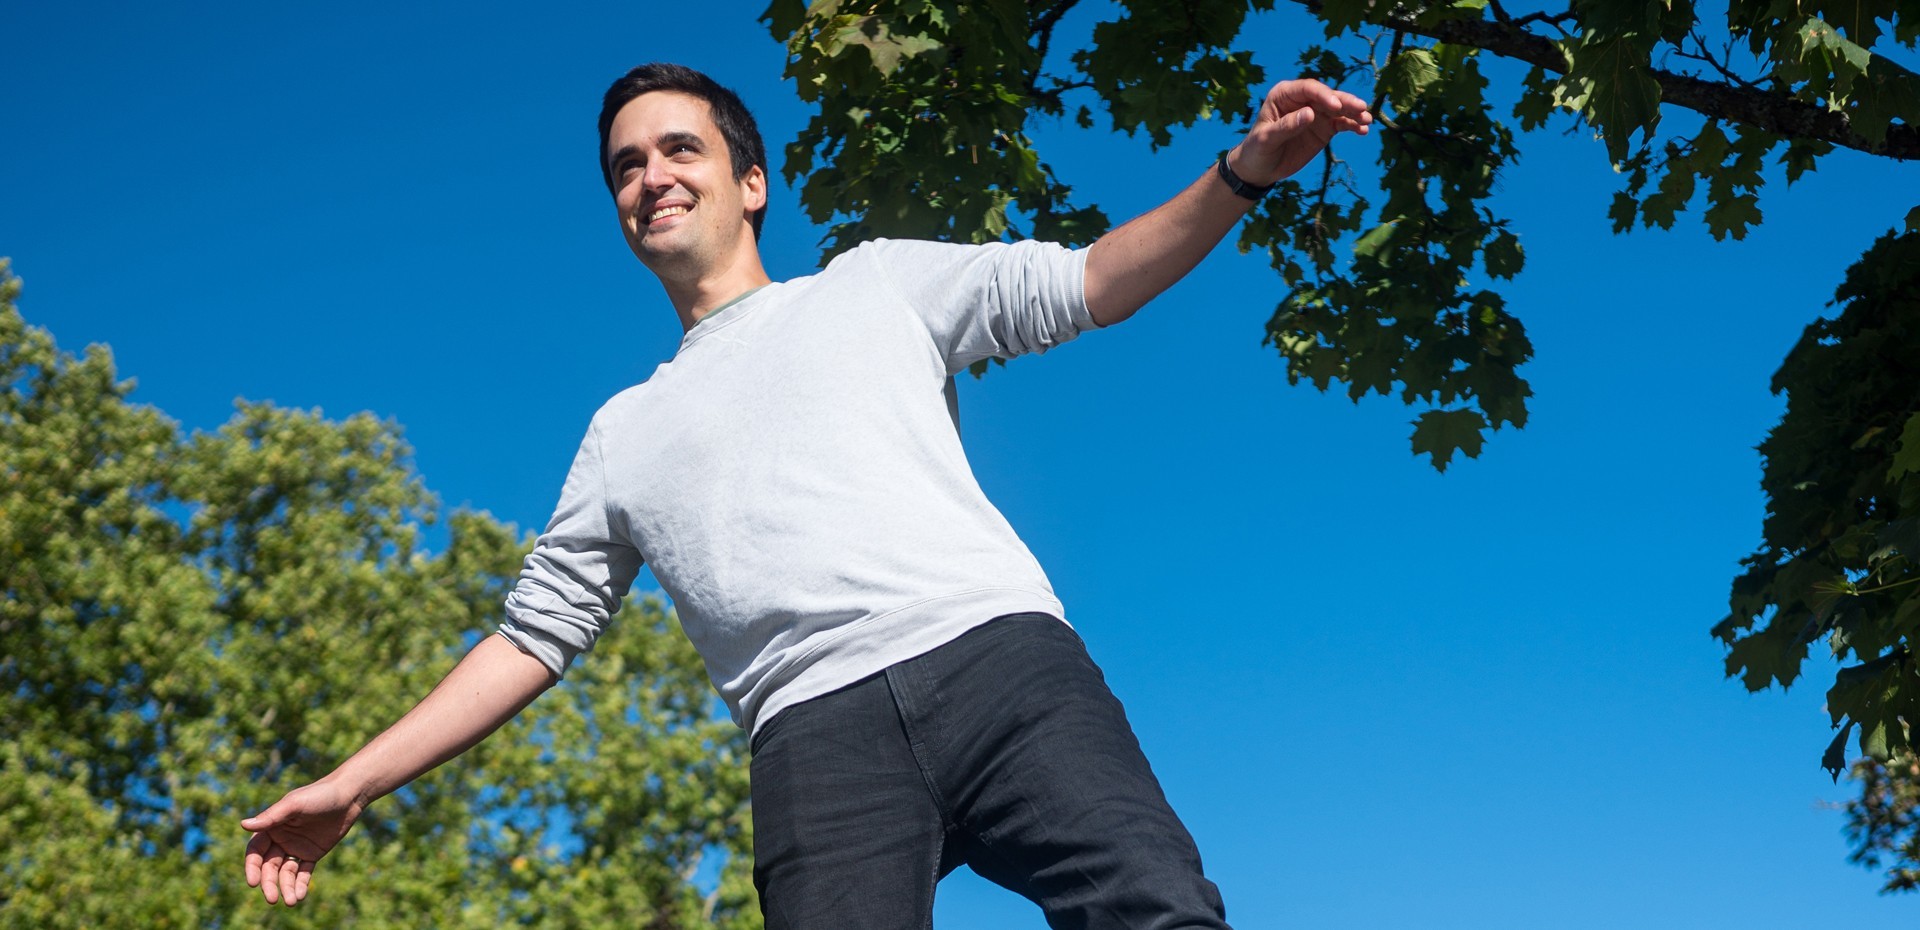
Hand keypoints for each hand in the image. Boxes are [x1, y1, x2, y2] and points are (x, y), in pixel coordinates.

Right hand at [241, 779, 364, 905]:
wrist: (348, 795)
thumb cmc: (319, 795)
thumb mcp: (295, 805)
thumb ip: (271, 817)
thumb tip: (243, 825)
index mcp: (271, 827)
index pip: (256, 852)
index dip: (253, 867)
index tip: (253, 882)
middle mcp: (280, 839)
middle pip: (269, 867)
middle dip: (269, 883)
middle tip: (272, 899)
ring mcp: (296, 848)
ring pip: (286, 873)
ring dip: (286, 887)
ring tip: (290, 902)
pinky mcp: (312, 854)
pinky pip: (303, 872)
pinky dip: (300, 884)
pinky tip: (299, 896)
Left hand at [1230, 79, 1372, 185]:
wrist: (1260, 168)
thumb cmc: (1258, 150)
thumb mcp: (1267, 139)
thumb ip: (1287, 126)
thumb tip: (1310, 114)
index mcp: (1284, 95)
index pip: (1308, 89)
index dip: (1324, 95)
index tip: (1336, 107)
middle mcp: (1302, 100)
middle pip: (1327, 96)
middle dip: (1345, 102)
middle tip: (1361, 108)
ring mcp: (1316, 113)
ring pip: (1338, 108)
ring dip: (1354, 113)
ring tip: (1367, 120)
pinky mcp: (1324, 127)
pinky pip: (1341, 123)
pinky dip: (1353, 126)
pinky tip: (1363, 130)